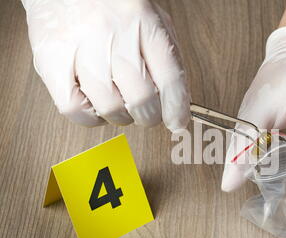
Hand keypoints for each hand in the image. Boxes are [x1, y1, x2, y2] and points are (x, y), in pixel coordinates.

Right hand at [22, 0, 189, 130]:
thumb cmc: (112, 5)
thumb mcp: (152, 20)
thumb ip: (167, 58)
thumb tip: (177, 104)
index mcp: (144, 23)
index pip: (170, 79)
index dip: (176, 110)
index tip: (177, 122)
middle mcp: (114, 35)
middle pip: (141, 99)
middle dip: (148, 115)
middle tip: (145, 111)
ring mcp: (81, 48)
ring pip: (110, 108)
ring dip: (120, 116)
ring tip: (118, 101)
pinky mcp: (52, 61)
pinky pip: (74, 109)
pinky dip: (90, 117)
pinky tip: (94, 102)